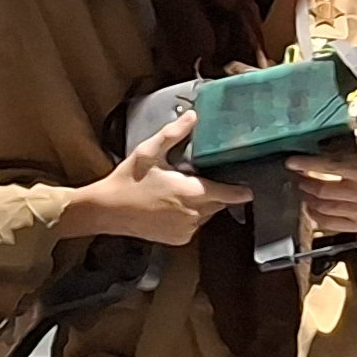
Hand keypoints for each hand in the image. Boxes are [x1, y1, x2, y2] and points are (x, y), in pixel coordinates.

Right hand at [67, 109, 248, 247]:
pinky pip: (194, 225)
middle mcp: (192, 214)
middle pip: (218, 204)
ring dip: (202, 204)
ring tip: (182, 190)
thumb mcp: (149, 151)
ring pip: (207, 215)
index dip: (241, 191)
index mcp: (190, 192)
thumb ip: (174, 134)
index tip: (251, 188)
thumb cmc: (127, 180)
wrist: (106, 211)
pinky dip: (190, 216)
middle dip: (215, 192)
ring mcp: (185, 229)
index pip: (227, 194)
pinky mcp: (178, 239)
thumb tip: (193, 116)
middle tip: (200, 178)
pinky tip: (173, 205)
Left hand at [287, 151, 356, 240]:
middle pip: (322, 190)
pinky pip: (328, 223)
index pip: (330, 167)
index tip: (292, 162)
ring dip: (306, 198)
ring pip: (322, 208)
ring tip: (301, 189)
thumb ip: (344, 158)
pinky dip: (314, 215)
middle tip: (295, 176)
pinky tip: (310, 206)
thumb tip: (314, 155)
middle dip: (303, 182)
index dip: (307, 164)